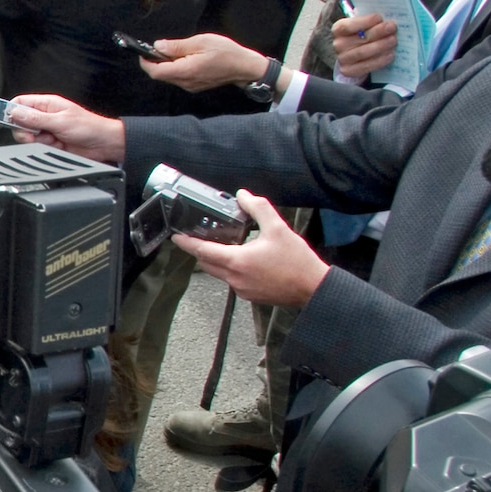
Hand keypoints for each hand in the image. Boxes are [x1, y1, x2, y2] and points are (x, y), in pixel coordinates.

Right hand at [5, 93, 125, 162]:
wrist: (103, 144)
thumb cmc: (89, 127)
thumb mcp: (60, 121)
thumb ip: (36, 119)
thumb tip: (16, 113)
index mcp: (46, 104)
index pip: (20, 103)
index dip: (10, 111)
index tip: (3, 118)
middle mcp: (44, 117)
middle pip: (20, 123)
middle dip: (25, 131)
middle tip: (35, 134)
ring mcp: (46, 131)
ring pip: (28, 138)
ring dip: (37, 141)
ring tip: (52, 140)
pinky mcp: (49, 144)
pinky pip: (37, 147)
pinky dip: (44, 149)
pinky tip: (56, 146)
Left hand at [140, 33, 266, 92]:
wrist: (245, 67)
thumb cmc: (226, 52)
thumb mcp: (201, 42)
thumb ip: (177, 46)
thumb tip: (158, 46)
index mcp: (185, 71)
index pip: (156, 72)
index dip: (146, 62)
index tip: (143, 51)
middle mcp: (185, 83)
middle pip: (160, 75)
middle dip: (154, 62)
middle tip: (158, 47)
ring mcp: (190, 86)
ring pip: (169, 77)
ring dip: (166, 65)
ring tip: (173, 51)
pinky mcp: (194, 86)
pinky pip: (178, 78)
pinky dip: (175, 68)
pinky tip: (184, 58)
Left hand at [175, 192, 328, 307]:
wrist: (314, 288)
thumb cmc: (297, 261)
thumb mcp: (278, 228)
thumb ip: (258, 208)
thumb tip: (243, 195)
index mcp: (237, 261)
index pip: (202, 251)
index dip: (187, 243)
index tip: (176, 237)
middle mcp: (234, 278)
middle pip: (206, 263)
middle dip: (200, 251)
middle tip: (199, 238)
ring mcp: (241, 290)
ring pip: (218, 273)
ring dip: (217, 260)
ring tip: (225, 246)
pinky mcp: (249, 296)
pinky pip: (232, 281)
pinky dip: (231, 270)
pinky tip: (244, 260)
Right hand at [331, 12, 397, 79]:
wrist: (356, 54)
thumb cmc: (363, 34)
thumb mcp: (363, 24)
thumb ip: (371, 20)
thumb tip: (386, 17)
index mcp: (339, 29)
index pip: (349, 25)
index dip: (365, 21)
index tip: (380, 17)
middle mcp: (338, 44)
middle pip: (359, 38)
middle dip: (378, 32)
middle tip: (392, 27)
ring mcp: (343, 58)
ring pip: (363, 52)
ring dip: (381, 46)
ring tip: (393, 40)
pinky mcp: (349, 71)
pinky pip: (366, 66)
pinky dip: (380, 60)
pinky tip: (390, 54)